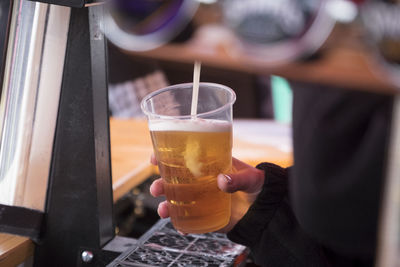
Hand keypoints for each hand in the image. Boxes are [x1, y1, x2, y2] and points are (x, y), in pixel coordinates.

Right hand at [149, 154, 264, 232]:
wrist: (265, 210)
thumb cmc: (258, 186)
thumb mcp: (252, 178)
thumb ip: (238, 178)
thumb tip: (222, 181)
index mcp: (209, 163)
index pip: (183, 156)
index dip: (165, 155)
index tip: (155, 158)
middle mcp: (201, 180)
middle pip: (174, 180)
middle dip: (160, 183)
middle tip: (156, 188)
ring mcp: (201, 198)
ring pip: (176, 200)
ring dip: (165, 205)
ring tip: (163, 210)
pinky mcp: (206, 215)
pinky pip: (189, 220)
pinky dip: (182, 225)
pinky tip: (181, 228)